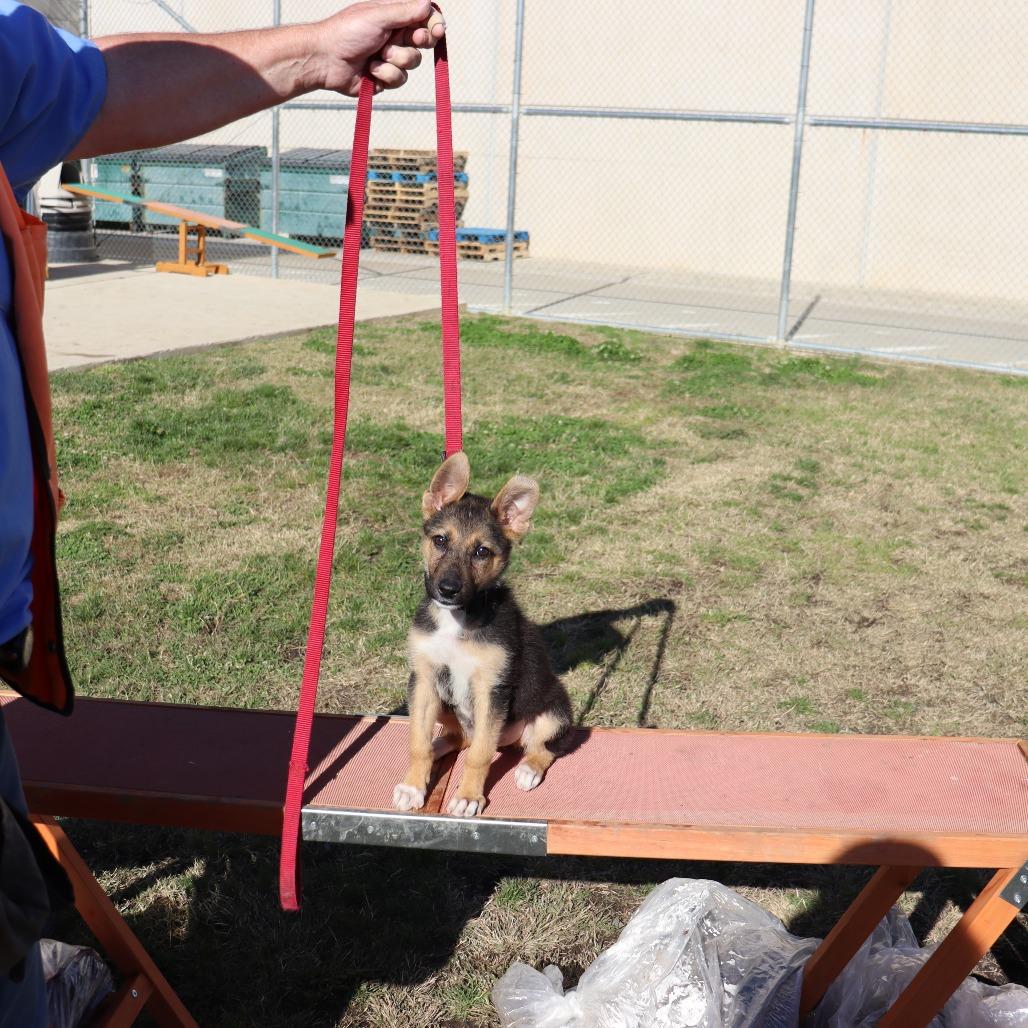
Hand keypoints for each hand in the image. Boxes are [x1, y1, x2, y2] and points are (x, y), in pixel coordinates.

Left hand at [313, 0, 445, 95]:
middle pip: (423, 41)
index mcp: (394, 16)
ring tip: (376, 56)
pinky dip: (385, 75)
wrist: (326, 60)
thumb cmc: (347, 32)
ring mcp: (391, 57)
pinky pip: (400, 79)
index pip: (423, 18)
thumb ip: (405, 12)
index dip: (433, 24)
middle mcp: (394, 35)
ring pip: (412, 62)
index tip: (438, 29)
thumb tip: (429, 5)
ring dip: (395, 60)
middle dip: (417, 42)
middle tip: (412, 39)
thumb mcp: (378, 16)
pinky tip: (370, 70)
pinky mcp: (385, 77)